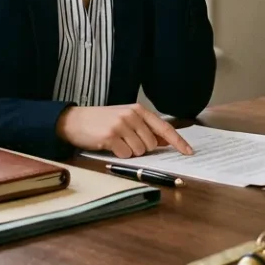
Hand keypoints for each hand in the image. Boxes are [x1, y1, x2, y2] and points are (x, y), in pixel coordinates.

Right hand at [56, 103, 194, 158]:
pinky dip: (119, 154)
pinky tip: (109, 145)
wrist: (75, 120)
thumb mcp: (125, 119)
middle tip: (125, 140)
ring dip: (129, 151)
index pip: (164, 127)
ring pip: (139, 151)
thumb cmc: (102, 121)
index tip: (189, 152)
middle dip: (141, 148)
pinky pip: (125, 155)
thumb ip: (145, 128)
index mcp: (139, 110)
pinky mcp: (110, 136)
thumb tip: (165, 141)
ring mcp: (121, 125)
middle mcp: (132, 115)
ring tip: (116, 142)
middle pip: (151, 144)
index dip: (178, 141)